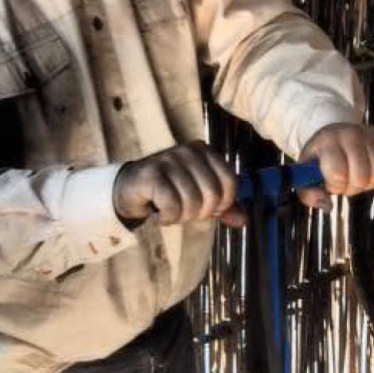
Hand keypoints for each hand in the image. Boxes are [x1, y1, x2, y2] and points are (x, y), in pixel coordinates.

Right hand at [113, 140, 245, 226]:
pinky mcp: (151, 174)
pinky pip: (172, 206)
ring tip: (172, 212)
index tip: (209, 209)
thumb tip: (241, 220)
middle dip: (201, 213)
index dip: (223, 204)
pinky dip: (168, 218)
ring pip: (193, 202)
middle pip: (212, 195)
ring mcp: (169, 160)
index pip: (230, 182)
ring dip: (183, 217)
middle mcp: (188, 151)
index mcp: (205, 152)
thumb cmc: (170, 190)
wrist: (131, 188)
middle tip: (186, 212)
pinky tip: (161, 214)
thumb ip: (222, 206)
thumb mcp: (200, 195)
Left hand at [298, 123, 373, 211]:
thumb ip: (309, 194)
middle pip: (361, 177)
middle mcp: (351, 134)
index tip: (329, 180)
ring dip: (366, 183)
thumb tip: (328, 206)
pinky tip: (369, 171)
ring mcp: (371, 135)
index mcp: (328, 141)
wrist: (335, 132)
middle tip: (344, 179)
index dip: (335, 185)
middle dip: (351, 187)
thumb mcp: (305, 174)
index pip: (338, 173)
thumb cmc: (320, 157)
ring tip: (355, 174)